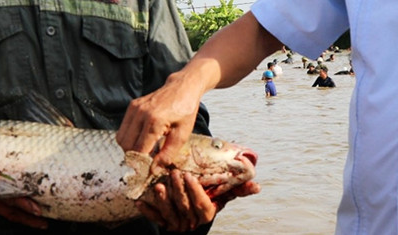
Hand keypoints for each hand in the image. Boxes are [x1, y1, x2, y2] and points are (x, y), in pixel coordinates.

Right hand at [0, 147, 47, 229]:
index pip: (9, 198)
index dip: (24, 204)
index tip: (39, 209)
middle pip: (11, 212)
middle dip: (28, 218)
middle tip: (45, 222)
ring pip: (6, 213)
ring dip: (22, 218)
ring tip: (37, 221)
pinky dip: (11, 213)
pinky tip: (17, 213)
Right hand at [117, 72, 205, 165]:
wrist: (183, 88)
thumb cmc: (185, 110)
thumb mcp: (182, 135)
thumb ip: (167, 155)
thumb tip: (154, 171)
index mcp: (154, 121)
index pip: (139, 150)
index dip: (142, 164)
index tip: (148, 171)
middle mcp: (141, 113)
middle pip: (126, 146)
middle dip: (135, 157)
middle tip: (146, 161)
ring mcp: (134, 108)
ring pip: (121, 138)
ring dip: (130, 148)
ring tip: (145, 149)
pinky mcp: (132, 106)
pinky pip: (123, 128)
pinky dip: (129, 137)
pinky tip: (142, 138)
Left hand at [137, 171, 261, 231]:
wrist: (193, 206)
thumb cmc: (210, 196)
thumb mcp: (224, 193)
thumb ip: (238, 189)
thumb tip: (256, 186)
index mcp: (207, 213)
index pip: (202, 205)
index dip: (195, 192)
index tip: (189, 176)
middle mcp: (192, 221)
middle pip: (184, 207)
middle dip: (178, 191)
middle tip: (173, 174)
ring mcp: (177, 223)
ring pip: (169, 213)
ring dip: (163, 201)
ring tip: (158, 186)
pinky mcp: (163, 222)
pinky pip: (155, 219)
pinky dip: (148, 211)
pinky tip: (140, 201)